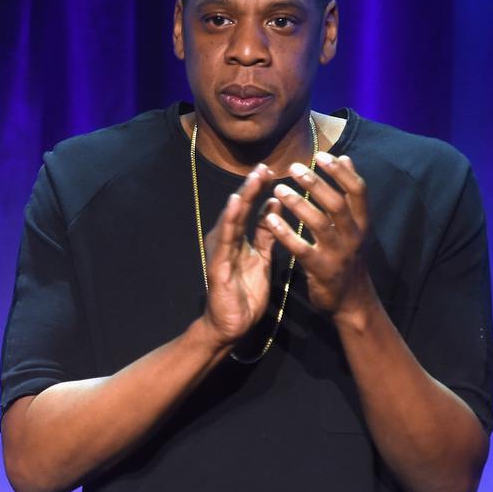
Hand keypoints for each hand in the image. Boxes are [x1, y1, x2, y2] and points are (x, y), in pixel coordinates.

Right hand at [200, 166, 280, 347]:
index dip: (260, 190)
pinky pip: (227, 238)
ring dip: (243, 196)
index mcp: (239, 240)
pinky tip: (237, 202)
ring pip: (233, 218)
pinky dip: (232, 218)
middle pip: (241, 209)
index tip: (273, 170)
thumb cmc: (245, 294)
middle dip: (252, 187)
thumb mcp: (262, 260)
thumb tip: (274, 207)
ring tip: (253, 177)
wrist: (231, 325)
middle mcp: (227, 241)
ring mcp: (221, 251)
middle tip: (264, 166)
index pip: (250, 210)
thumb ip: (266, 236)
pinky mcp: (218, 263)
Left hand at [265, 153, 374, 319]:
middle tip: (293, 168)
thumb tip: (346, 158)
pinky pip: (302, 248)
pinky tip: (270, 220)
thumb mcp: (354, 226)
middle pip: (337, 203)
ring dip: (299, 204)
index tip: (322, 155)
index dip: (341, 172)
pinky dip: (286, 233)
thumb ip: (349, 195)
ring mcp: (339, 253)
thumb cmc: (347, 257)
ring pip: (320, 223)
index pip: (358, 190)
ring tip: (278, 190)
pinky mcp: (322, 269)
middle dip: (315, 183)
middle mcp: (354, 235)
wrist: (351, 300)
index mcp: (362, 222)